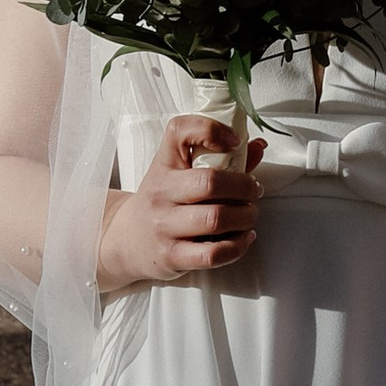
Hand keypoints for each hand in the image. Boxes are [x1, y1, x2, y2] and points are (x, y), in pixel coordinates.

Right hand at [96, 115, 264, 292]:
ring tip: (249, 215)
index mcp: (164, 164)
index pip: (180, 132)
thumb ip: (221, 160)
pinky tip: (243, 238)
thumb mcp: (179, 175)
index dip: (211, 130)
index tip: (235, 141)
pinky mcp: (172, 255)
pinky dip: (238, 246)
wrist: (126, 240)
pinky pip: (213, 254)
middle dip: (245, 187)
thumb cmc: (162, 202)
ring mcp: (164, 225)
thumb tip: (259, 146)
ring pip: (216, 218)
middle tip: (254, 190)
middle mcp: (161, 192)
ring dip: (245, 216)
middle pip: (210, 182)